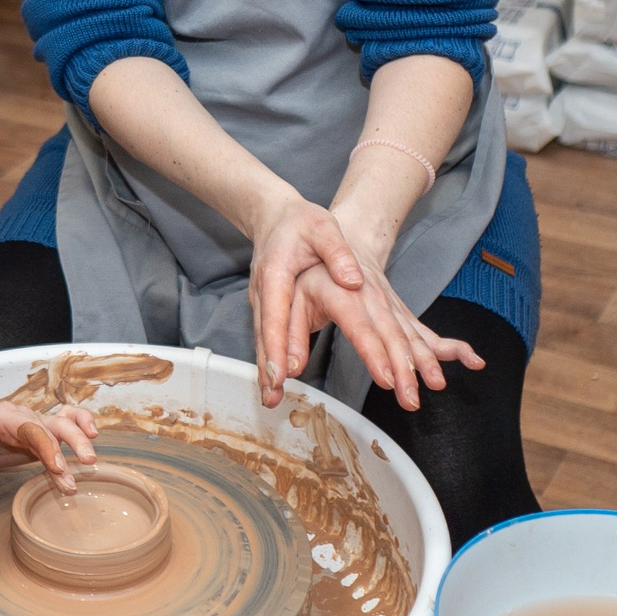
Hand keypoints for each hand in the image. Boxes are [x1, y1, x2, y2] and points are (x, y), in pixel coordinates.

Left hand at [0, 400, 99, 515]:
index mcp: (1, 417)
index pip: (29, 429)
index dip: (47, 448)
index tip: (59, 469)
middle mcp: (21, 415)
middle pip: (52, 424)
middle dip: (71, 442)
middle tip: (86, 463)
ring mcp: (32, 422)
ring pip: (63, 422)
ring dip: (79, 438)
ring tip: (89, 461)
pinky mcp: (40, 432)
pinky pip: (65, 420)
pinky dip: (81, 422)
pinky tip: (93, 434)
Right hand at [247, 192, 369, 405]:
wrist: (275, 216)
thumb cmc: (301, 222)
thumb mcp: (323, 226)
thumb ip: (337, 252)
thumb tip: (354, 281)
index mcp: (277, 272)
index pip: (277, 311)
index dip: (279, 343)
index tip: (284, 370)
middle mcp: (264, 291)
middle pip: (265, 333)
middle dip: (269, 367)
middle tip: (273, 396)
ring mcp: (262, 302)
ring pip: (263, 341)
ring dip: (266, 372)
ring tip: (270, 399)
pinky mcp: (267, 310)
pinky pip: (267, 340)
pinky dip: (270, 363)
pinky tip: (273, 385)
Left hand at [287, 263, 482, 407]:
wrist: (327, 234)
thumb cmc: (301, 269)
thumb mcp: (282, 292)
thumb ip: (287, 332)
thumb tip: (286, 369)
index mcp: (339, 290)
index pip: (359, 324)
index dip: (375, 352)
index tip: (389, 378)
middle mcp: (370, 295)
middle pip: (391, 333)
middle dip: (405, 368)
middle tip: (411, 399)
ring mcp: (388, 302)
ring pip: (411, 333)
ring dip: (427, 360)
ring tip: (438, 385)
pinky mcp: (398, 310)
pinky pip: (424, 331)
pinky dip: (450, 346)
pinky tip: (472, 361)